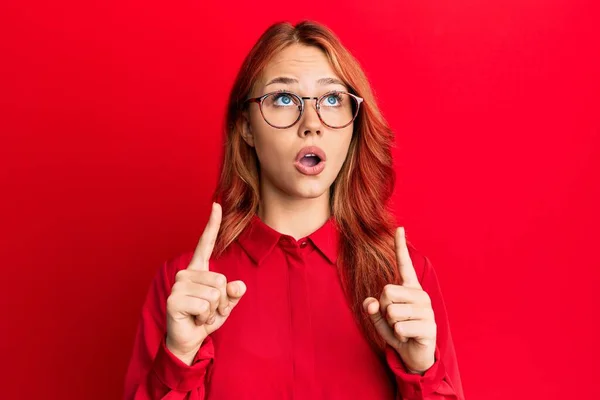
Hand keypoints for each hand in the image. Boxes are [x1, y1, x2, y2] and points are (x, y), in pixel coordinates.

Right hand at [165, 202, 246, 364]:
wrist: (188, 340)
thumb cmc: (205, 318)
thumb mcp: (226, 305)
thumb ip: (233, 294)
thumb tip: (238, 286)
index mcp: (199, 269)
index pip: (206, 243)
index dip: (212, 224)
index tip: (216, 204)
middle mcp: (186, 273)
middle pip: (221, 280)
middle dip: (222, 301)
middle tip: (209, 310)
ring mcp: (179, 285)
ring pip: (215, 293)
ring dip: (214, 310)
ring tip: (202, 315)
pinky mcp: (174, 300)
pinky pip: (206, 305)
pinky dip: (206, 317)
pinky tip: (195, 319)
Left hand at [363, 227, 435, 373]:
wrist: (415, 356)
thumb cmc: (398, 332)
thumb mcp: (380, 320)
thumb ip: (372, 309)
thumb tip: (368, 302)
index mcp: (409, 289)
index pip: (404, 264)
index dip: (400, 246)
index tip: (399, 228)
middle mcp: (420, 295)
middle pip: (387, 291)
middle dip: (383, 308)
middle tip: (394, 320)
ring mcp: (426, 310)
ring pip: (392, 311)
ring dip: (391, 324)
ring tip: (402, 328)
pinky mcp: (429, 326)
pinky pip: (400, 327)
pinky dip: (398, 335)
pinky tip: (408, 337)